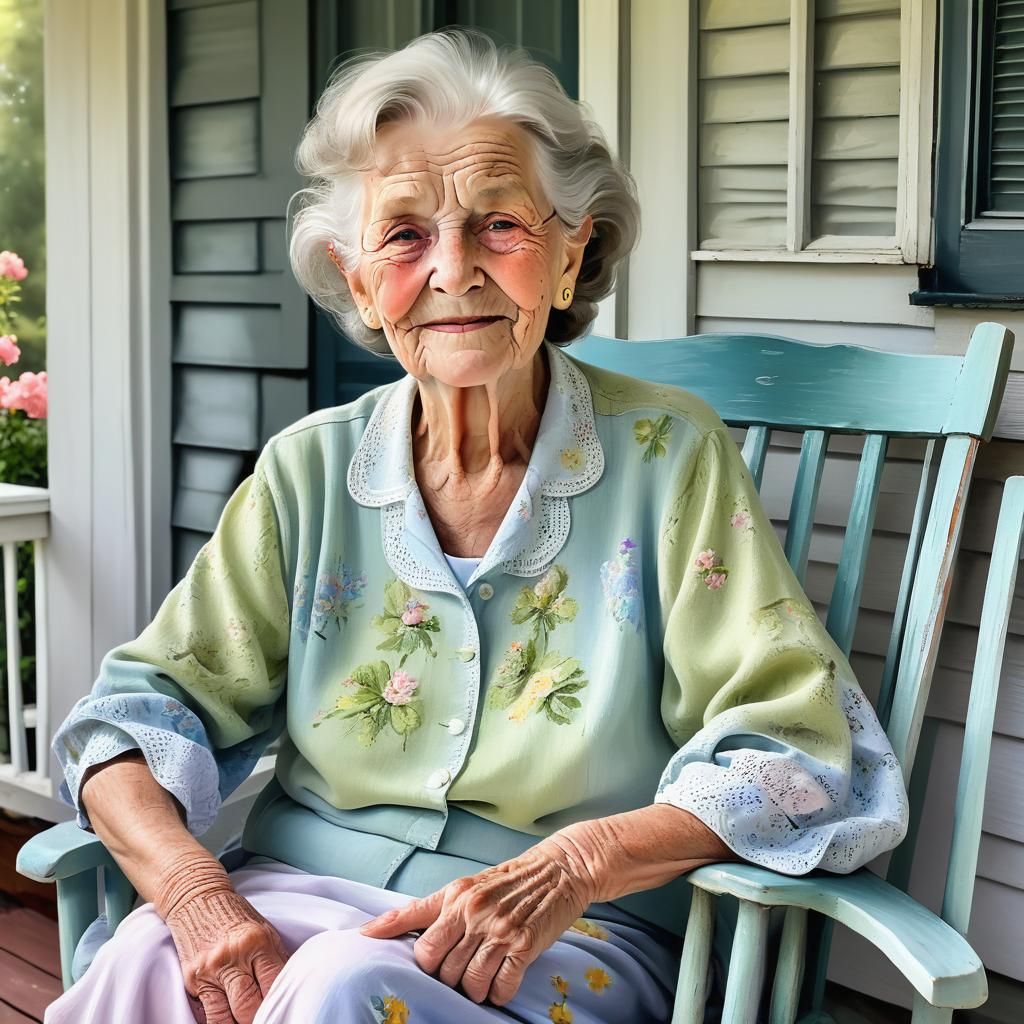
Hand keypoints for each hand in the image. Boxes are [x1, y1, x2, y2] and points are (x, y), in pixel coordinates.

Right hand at [165, 886, 287, 1023]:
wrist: (197, 898)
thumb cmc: (236, 915)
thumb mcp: (264, 930)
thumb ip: (276, 960)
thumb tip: (290, 989)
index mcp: (258, 942)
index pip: (274, 985)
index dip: (280, 1003)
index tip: (286, 1011)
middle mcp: (233, 957)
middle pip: (250, 1007)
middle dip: (260, 1018)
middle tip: (267, 1019)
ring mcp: (210, 971)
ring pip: (227, 1019)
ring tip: (248, 1022)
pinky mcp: (192, 981)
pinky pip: (208, 1015)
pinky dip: (221, 1022)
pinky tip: (230, 1020)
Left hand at [359, 834, 597, 1005]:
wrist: (559, 869)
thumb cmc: (508, 880)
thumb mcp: (466, 886)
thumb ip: (429, 909)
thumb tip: (376, 930)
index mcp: (456, 895)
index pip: (419, 936)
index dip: (414, 954)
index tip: (387, 949)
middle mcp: (474, 911)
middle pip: (441, 967)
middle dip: (448, 977)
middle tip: (461, 970)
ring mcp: (500, 929)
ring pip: (469, 982)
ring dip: (473, 989)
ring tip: (482, 978)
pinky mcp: (525, 944)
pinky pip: (501, 987)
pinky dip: (498, 994)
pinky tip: (501, 984)